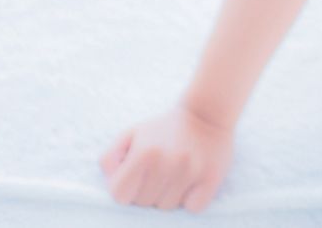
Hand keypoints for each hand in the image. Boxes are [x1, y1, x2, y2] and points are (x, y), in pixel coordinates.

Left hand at [99, 102, 235, 211]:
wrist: (206, 113)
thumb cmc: (163, 128)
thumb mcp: (131, 133)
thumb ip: (110, 157)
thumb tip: (110, 181)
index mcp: (144, 153)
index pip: (120, 195)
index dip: (124, 191)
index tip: (134, 181)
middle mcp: (168, 163)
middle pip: (144, 204)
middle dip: (146, 193)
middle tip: (157, 174)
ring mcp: (191, 172)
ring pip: (167, 208)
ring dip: (168, 197)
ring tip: (175, 176)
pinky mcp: (212, 178)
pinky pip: (193, 208)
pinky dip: (190, 200)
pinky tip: (191, 183)